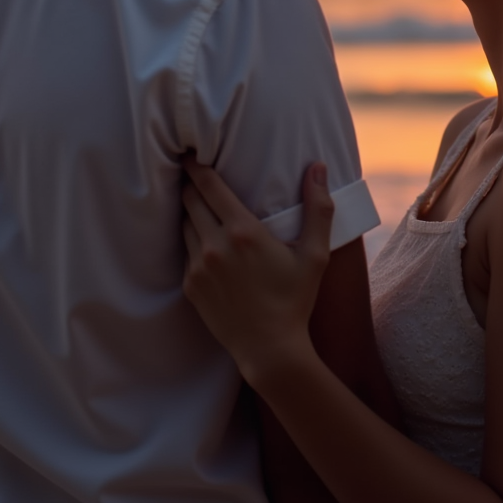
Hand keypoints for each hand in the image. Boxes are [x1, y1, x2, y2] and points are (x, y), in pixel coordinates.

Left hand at [182, 158, 332, 387]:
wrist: (270, 349)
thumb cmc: (295, 299)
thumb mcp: (315, 254)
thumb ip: (318, 208)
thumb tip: (318, 167)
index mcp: (243, 231)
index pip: (209, 186)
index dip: (197, 166)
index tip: (191, 153)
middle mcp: (214, 245)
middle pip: (189, 200)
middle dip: (191, 186)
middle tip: (195, 175)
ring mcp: (198, 267)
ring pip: (184, 225)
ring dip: (191, 213)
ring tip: (201, 207)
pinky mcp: (190, 285)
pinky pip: (185, 252)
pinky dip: (193, 242)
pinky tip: (206, 243)